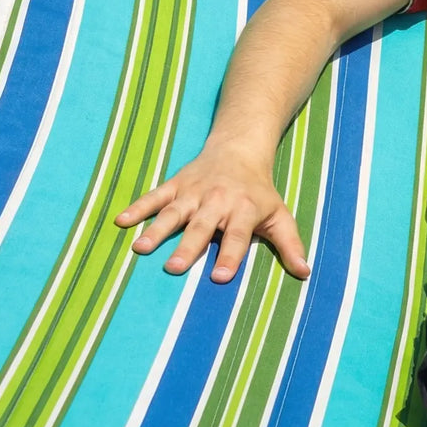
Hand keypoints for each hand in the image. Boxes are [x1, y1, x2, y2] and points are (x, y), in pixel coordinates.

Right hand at [113, 146, 310, 282]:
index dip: (229, 256)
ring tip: (140, 249)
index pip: (237, 236)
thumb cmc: (259, 192)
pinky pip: (154, 196)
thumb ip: (290, 245)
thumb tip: (305, 273)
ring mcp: (193, 193)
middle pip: (201, 227)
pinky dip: (138, 207)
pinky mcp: (175, 185)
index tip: (220, 278)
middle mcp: (217, 201)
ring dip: (156, 229)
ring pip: (173, 212)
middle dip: (188, 247)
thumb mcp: (280, 215)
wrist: (239, 149)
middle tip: (173, 268)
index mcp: (243, 210)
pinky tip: (120, 221)